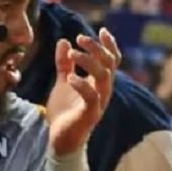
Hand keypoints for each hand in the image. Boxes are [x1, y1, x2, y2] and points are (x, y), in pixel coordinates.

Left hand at [44, 28, 120, 154]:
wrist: (60, 140)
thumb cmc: (65, 112)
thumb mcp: (63, 82)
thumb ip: (65, 64)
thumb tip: (63, 41)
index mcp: (99, 83)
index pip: (112, 61)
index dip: (110, 45)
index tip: (102, 30)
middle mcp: (103, 91)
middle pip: (109, 64)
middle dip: (97, 48)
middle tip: (80, 38)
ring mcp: (99, 103)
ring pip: (104, 77)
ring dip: (89, 61)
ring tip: (73, 52)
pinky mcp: (90, 114)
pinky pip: (92, 96)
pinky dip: (82, 84)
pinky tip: (70, 78)